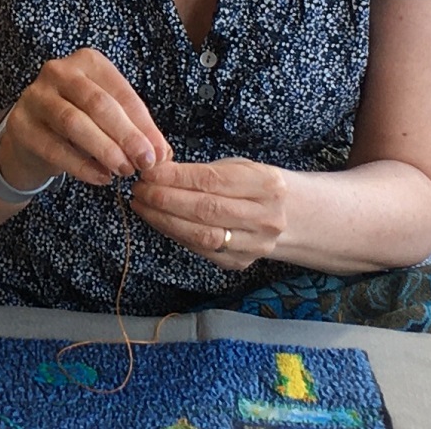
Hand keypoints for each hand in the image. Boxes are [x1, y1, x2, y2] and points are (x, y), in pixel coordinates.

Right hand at [0, 48, 171, 188]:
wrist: (31, 137)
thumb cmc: (79, 120)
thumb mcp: (108, 118)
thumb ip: (135, 130)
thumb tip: (163, 154)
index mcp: (88, 61)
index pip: (122, 93)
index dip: (144, 125)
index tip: (160, 153)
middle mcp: (60, 71)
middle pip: (99, 104)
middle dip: (126, 136)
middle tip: (144, 163)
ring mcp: (36, 96)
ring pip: (75, 123)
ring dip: (104, 149)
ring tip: (123, 171)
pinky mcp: (21, 124)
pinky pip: (54, 147)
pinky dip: (81, 165)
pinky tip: (100, 177)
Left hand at [130, 157, 286, 269]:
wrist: (290, 217)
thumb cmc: (256, 185)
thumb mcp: (241, 167)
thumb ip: (206, 171)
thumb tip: (160, 170)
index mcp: (268, 184)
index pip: (214, 180)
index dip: (178, 177)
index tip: (150, 172)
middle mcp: (265, 217)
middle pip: (206, 209)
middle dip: (166, 199)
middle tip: (140, 189)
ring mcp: (255, 244)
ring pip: (202, 235)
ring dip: (165, 220)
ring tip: (142, 206)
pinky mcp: (240, 263)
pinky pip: (202, 250)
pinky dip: (176, 234)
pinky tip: (159, 221)